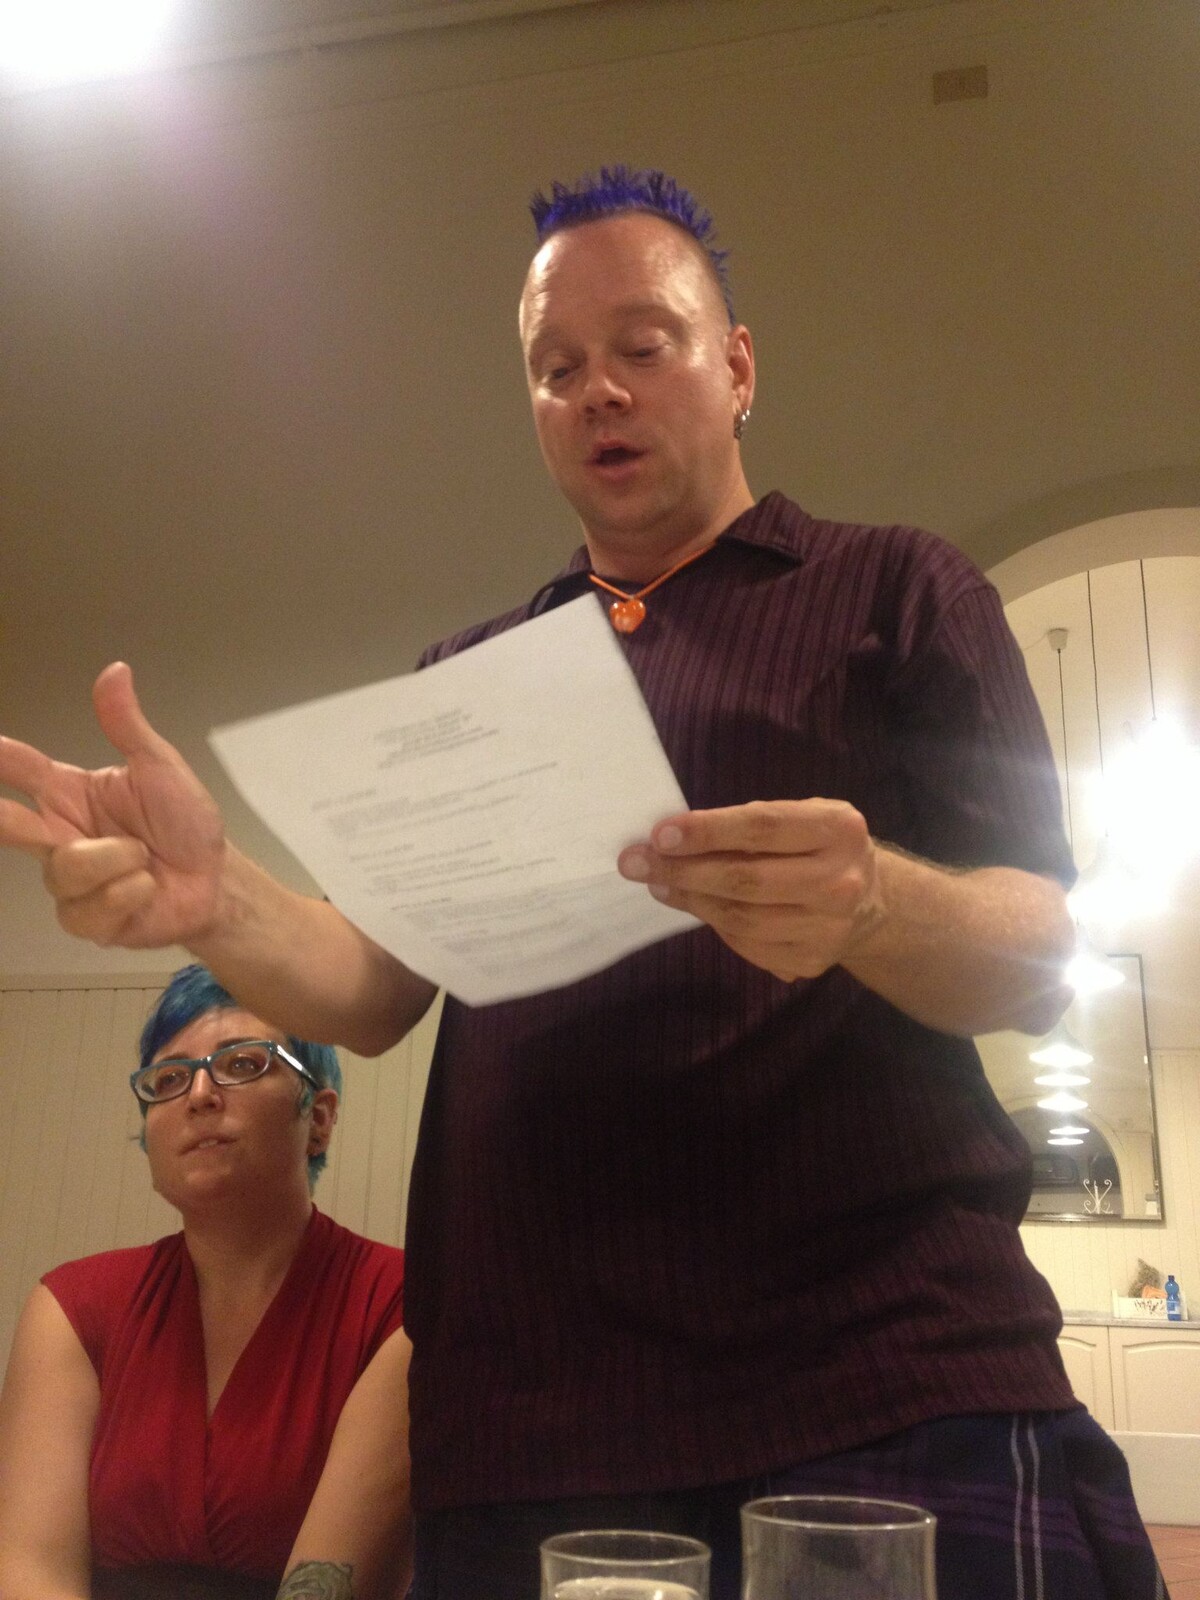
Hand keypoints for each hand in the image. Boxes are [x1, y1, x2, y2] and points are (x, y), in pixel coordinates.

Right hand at [0, 662, 225, 947]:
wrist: (217, 880)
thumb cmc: (186, 824)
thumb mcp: (161, 768)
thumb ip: (128, 726)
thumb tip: (115, 671)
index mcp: (73, 795)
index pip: (24, 770)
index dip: (1, 760)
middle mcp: (62, 837)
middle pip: (12, 827)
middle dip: (2, 822)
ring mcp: (71, 882)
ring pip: (66, 871)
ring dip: (117, 861)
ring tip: (146, 859)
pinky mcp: (87, 919)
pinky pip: (89, 909)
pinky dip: (127, 895)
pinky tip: (145, 890)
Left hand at [618, 798, 884, 982]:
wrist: (869, 902)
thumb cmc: (817, 847)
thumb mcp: (801, 818)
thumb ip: (749, 824)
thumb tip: (671, 838)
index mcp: (838, 829)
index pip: (762, 827)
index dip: (708, 831)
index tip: (660, 834)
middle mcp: (840, 880)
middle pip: (747, 878)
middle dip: (683, 870)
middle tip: (636, 862)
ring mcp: (828, 927)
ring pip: (741, 917)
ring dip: (690, 899)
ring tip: (658, 883)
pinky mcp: (811, 960)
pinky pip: (747, 943)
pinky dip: (713, 922)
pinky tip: (693, 905)